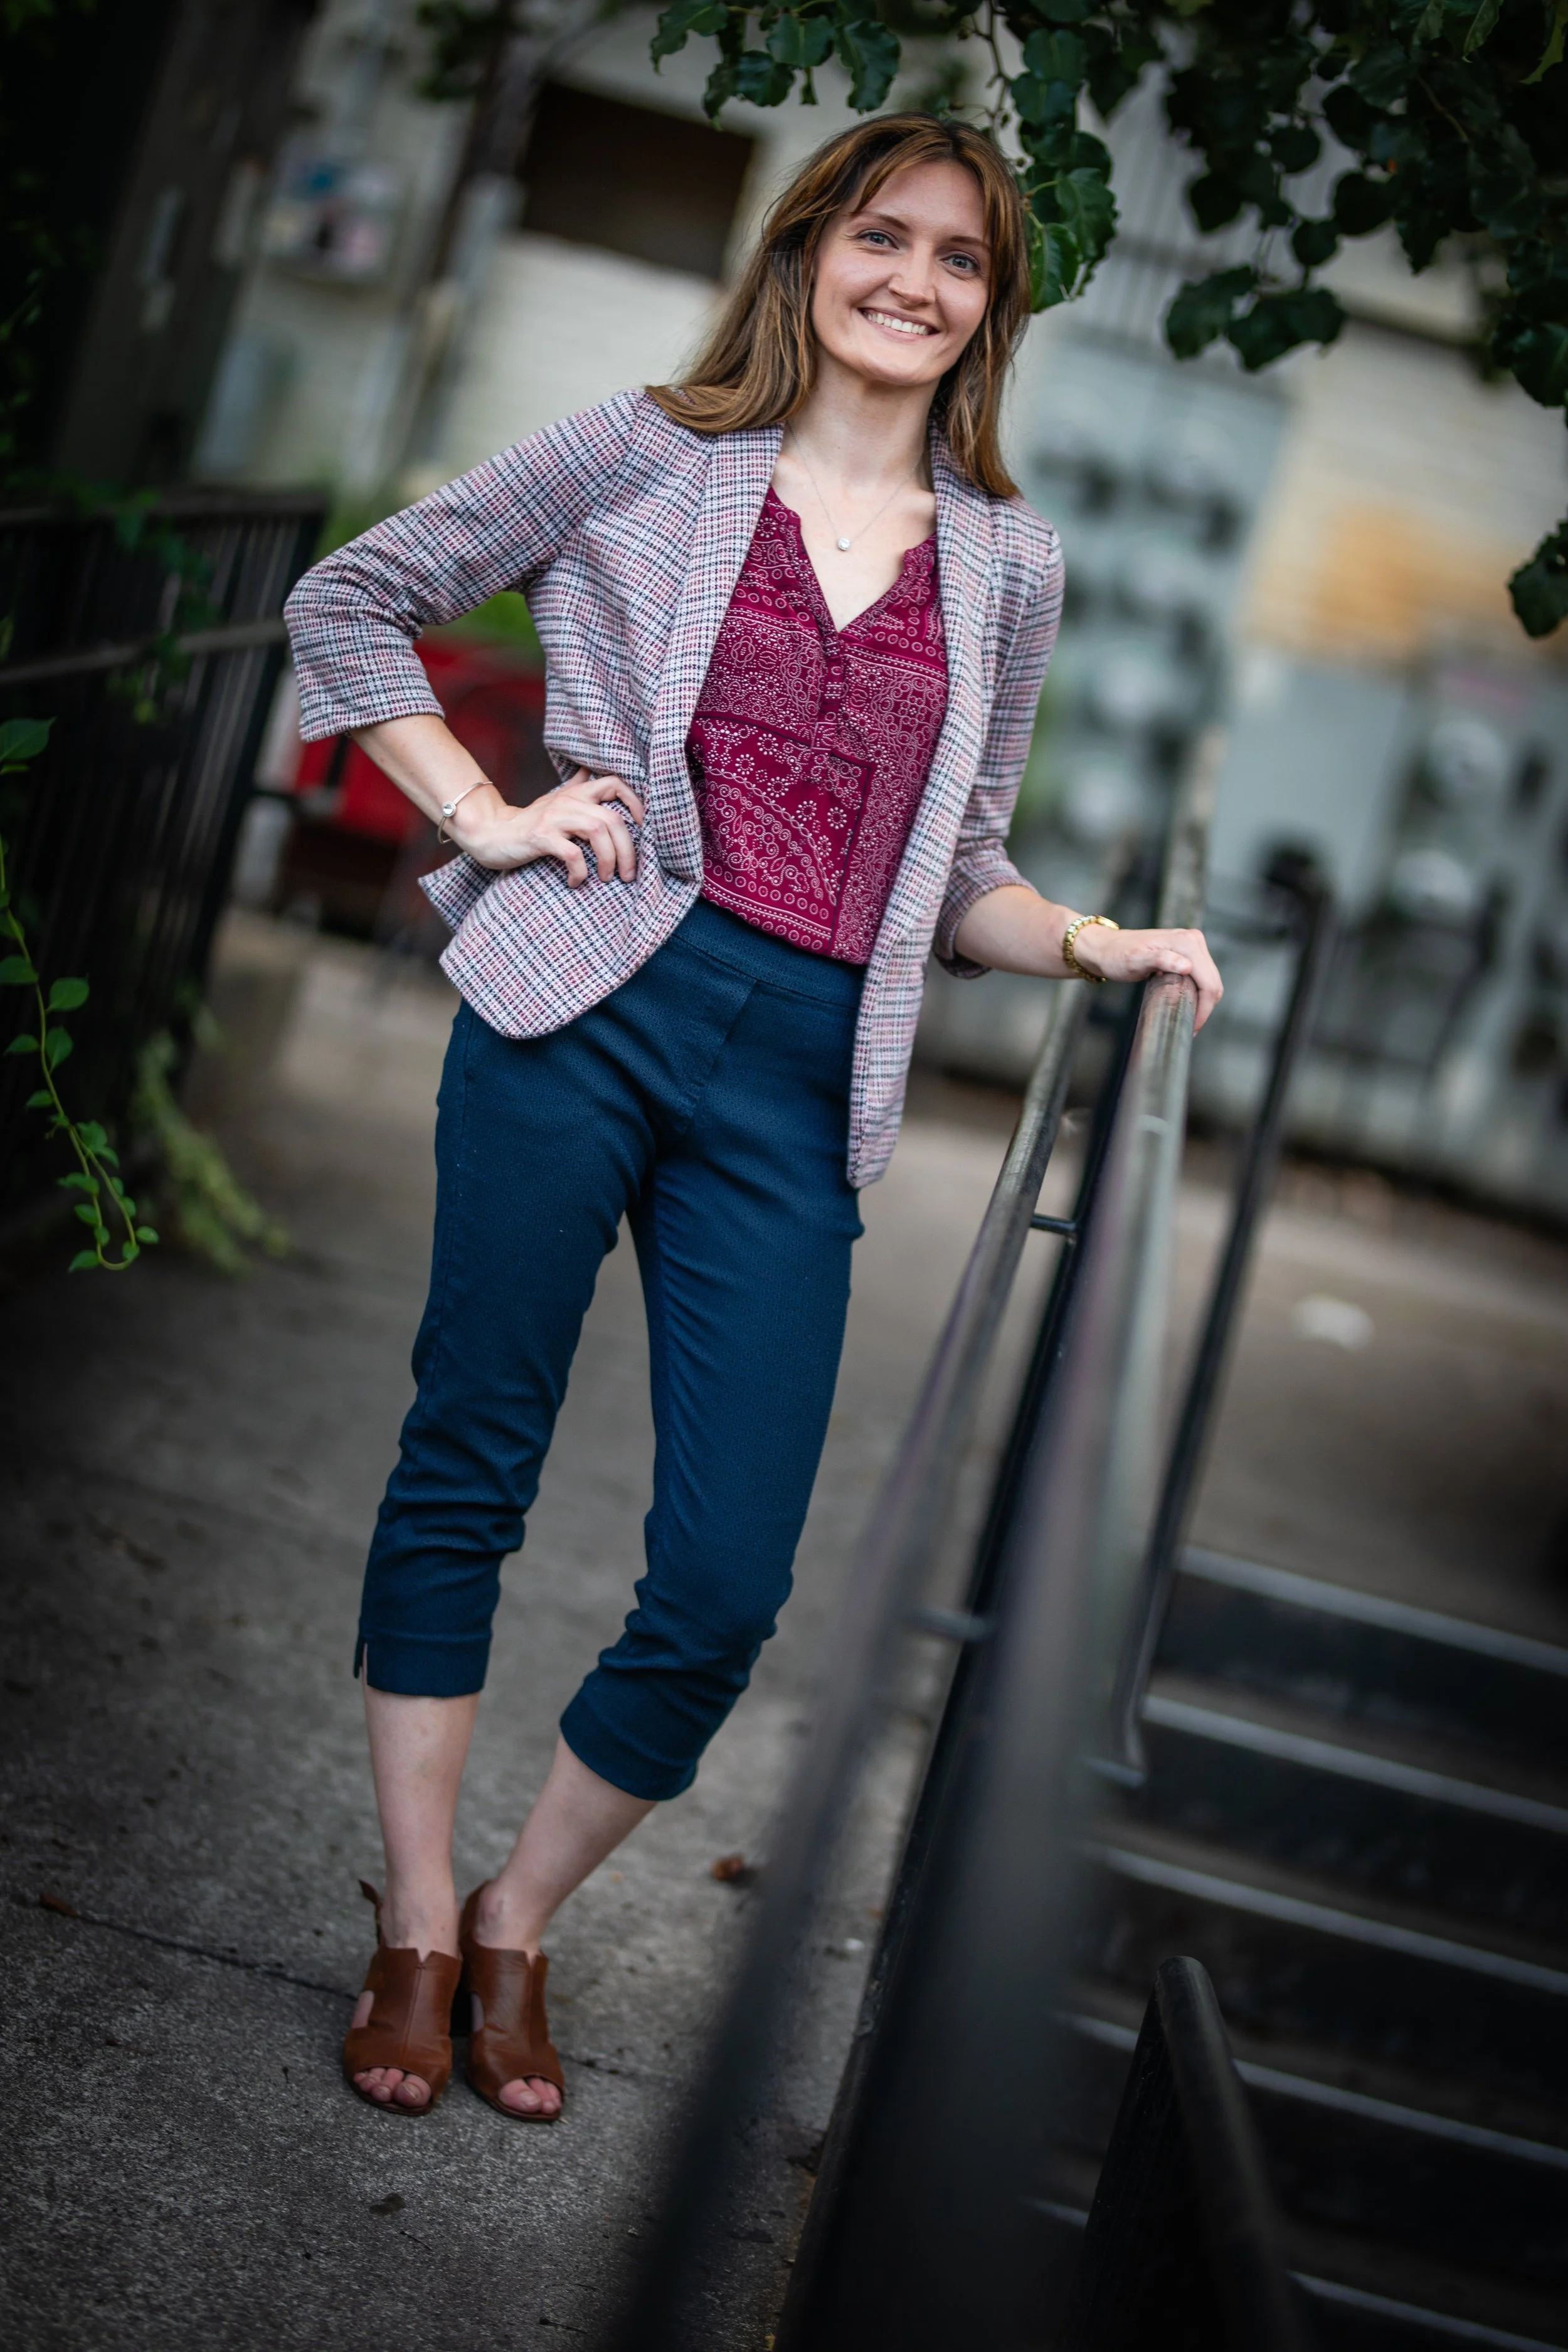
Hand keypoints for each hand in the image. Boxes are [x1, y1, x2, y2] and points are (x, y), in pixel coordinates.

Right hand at [453, 767, 643, 883]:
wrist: (492, 834)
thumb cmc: (530, 823)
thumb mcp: (556, 802)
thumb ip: (575, 788)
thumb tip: (589, 771)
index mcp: (576, 793)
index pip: (615, 783)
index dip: (635, 801)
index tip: (642, 826)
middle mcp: (568, 801)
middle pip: (613, 818)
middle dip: (628, 850)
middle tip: (628, 874)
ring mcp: (554, 818)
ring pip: (598, 832)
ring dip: (609, 860)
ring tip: (607, 878)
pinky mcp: (541, 837)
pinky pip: (573, 854)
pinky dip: (581, 872)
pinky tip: (576, 881)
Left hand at [1072, 921, 1223, 1030]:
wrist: (1107, 947)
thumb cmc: (1117, 955)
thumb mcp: (1135, 960)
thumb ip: (1160, 960)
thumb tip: (1186, 966)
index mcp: (1187, 943)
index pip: (1209, 982)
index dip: (1204, 1008)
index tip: (1193, 1027)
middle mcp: (1194, 940)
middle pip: (1213, 982)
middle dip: (1205, 1008)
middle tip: (1190, 1028)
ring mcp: (1193, 945)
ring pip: (1210, 981)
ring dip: (1203, 1002)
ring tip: (1187, 1019)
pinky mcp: (1189, 953)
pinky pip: (1202, 977)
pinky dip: (1198, 993)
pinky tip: (1185, 1004)